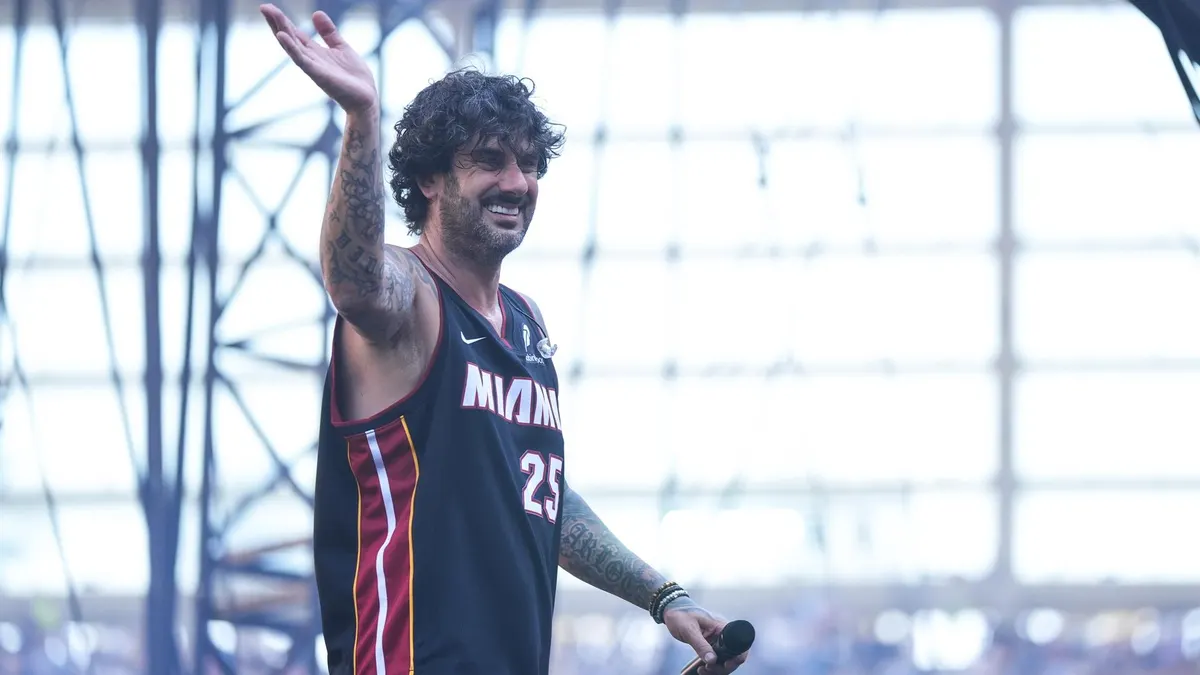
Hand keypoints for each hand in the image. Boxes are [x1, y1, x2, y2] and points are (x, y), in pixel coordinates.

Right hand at [259, 3, 377, 114]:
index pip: (294, 34)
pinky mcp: (318, 75)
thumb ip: (328, 32)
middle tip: (264, 7)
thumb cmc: (354, 77)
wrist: (366, 98)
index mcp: (315, 52)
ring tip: (269, 14)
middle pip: (289, 38)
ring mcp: (313, 67)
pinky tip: (281, 36)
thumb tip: (316, 13)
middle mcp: (310, 59)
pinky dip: (291, 48)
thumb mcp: (341, 47)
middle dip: (277, 22)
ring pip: (292, 46)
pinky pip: (301, 60)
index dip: (282, 21)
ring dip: (280, 30)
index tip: (269, 8)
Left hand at [662, 599, 748, 674]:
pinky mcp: (710, 646)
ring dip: (716, 669)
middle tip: (708, 669)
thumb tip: (712, 660)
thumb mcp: (689, 630)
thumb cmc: (680, 615)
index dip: (736, 657)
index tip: (725, 665)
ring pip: (724, 660)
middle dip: (723, 667)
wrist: (671, 611)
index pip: (738, 644)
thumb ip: (700, 645)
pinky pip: (716, 660)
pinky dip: (711, 667)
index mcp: (722, 627)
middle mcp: (722, 634)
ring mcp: (717, 641)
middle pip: (732, 656)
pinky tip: (701, 669)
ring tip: (702, 670)